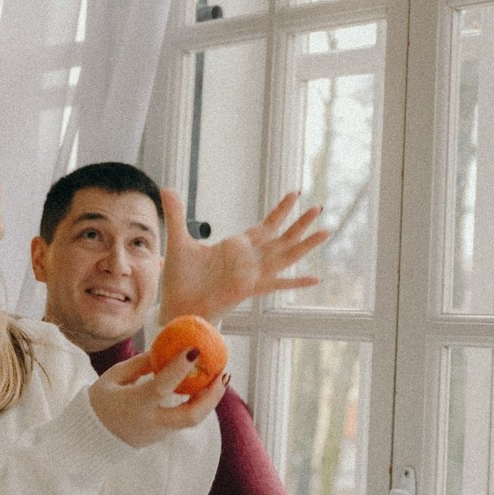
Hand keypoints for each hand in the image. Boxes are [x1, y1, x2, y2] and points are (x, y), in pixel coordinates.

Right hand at [88, 345, 226, 447]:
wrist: (91, 438)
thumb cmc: (100, 403)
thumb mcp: (113, 378)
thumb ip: (139, 364)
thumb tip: (162, 350)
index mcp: (136, 405)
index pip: (162, 386)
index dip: (180, 367)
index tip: (195, 349)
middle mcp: (152, 422)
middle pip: (191, 415)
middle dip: (211, 395)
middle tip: (223, 373)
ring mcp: (160, 432)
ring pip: (192, 420)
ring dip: (210, 399)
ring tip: (221, 378)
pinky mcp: (163, 435)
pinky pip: (185, 419)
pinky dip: (199, 403)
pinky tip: (205, 387)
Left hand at [157, 188, 327, 324]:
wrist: (176, 306)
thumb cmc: (180, 280)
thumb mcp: (178, 240)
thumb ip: (176, 214)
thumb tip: (167, 188)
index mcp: (236, 247)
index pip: (264, 226)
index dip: (280, 210)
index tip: (295, 194)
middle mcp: (249, 259)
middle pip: (282, 237)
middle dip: (300, 223)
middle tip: (320, 207)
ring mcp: (252, 274)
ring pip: (285, 255)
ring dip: (305, 244)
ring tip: (327, 231)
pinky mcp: (249, 288)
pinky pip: (277, 284)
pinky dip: (295, 282)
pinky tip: (315, 279)